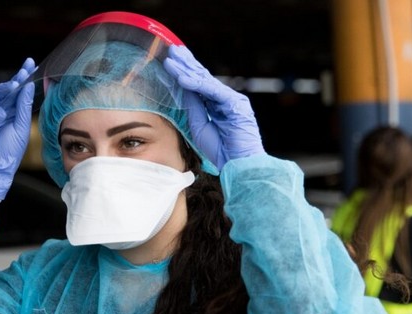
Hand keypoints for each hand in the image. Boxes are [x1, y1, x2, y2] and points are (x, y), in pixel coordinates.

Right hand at [0, 58, 36, 199]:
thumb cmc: (10, 152)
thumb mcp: (22, 127)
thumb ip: (24, 107)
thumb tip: (28, 86)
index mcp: (11, 113)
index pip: (18, 93)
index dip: (24, 78)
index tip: (32, 65)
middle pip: (7, 89)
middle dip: (17, 78)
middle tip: (26, 68)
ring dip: (5, 89)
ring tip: (14, 87)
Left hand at [163, 45, 263, 168]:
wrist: (239, 164)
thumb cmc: (221, 151)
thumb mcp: (199, 126)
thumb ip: (193, 108)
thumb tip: (182, 90)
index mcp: (218, 105)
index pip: (200, 85)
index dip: (186, 72)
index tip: (172, 61)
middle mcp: (226, 99)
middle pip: (203, 77)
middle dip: (187, 63)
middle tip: (172, 49)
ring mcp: (232, 100)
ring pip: (206, 80)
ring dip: (188, 69)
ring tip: (173, 58)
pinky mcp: (235, 105)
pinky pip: (212, 91)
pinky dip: (196, 84)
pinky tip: (183, 78)